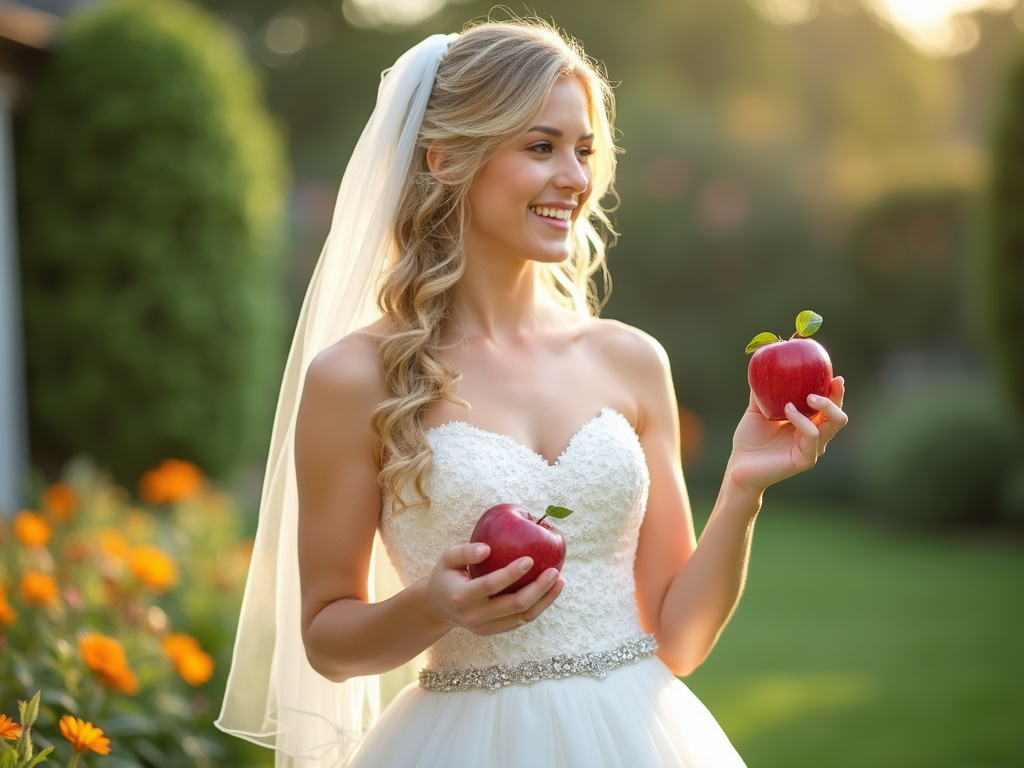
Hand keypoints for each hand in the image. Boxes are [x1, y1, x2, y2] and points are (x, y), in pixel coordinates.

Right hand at [425, 543, 563, 635]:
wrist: (438, 607)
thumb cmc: (446, 575)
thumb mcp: (447, 558)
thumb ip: (465, 552)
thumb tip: (487, 549)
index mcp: (462, 597)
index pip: (491, 585)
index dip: (511, 573)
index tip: (530, 559)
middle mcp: (475, 617)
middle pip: (514, 605)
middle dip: (539, 588)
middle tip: (555, 570)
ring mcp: (486, 628)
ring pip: (523, 616)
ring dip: (545, 599)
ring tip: (560, 580)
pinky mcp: (495, 632)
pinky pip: (521, 620)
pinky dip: (539, 606)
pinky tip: (550, 590)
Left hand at [727, 376, 847, 494]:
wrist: (738, 466)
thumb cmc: (749, 439)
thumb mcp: (756, 410)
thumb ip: (763, 391)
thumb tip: (761, 366)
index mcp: (808, 424)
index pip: (829, 407)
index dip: (835, 392)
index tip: (834, 375)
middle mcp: (814, 436)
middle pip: (838, 415)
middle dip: (837, 397)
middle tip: (829, 382)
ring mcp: (812, 449)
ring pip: (833, 425)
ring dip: (824, 406)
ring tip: (808, 396)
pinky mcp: (805, 460)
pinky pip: (813, 436)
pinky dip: (803, 420)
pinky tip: (788, 409)